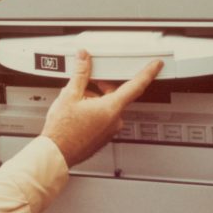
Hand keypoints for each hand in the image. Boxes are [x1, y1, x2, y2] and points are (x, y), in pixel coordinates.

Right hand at [41, 50, 162, 166]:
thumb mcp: (69, 95)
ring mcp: (109, 130)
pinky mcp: (103, 137)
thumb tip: (84, 58)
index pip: (136, 86)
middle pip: (115, 94)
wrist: (56, 154)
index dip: (148, 73)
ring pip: (107, 106)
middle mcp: (115, 120)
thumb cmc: (62, 130)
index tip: (156, 66)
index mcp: (111, 108)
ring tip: (74, 101)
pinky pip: (103, 118)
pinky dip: (93, 111)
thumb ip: (80, 74)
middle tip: (85, 82)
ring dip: (94, 99)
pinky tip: (76, 112)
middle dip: (101, 86)